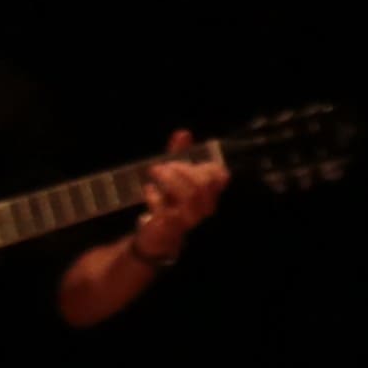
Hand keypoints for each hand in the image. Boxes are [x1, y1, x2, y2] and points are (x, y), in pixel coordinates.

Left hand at [135, 130, 229, 253]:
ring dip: (170, 180)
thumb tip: (183, 133)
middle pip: (202, 184)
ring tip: (155, 172)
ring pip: (188, 196)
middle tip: (163, 165)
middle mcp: (204, 207)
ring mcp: (188, 219)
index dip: (205, 165)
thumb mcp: (175, 175)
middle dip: (182, 170)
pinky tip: (148, 190)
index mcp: (209, 193)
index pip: (219, 177)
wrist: (158, 235)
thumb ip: (180, 154)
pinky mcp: (170, 228)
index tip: (188, 161)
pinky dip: (155, 197)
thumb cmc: (170, 201)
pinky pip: (166, 211)